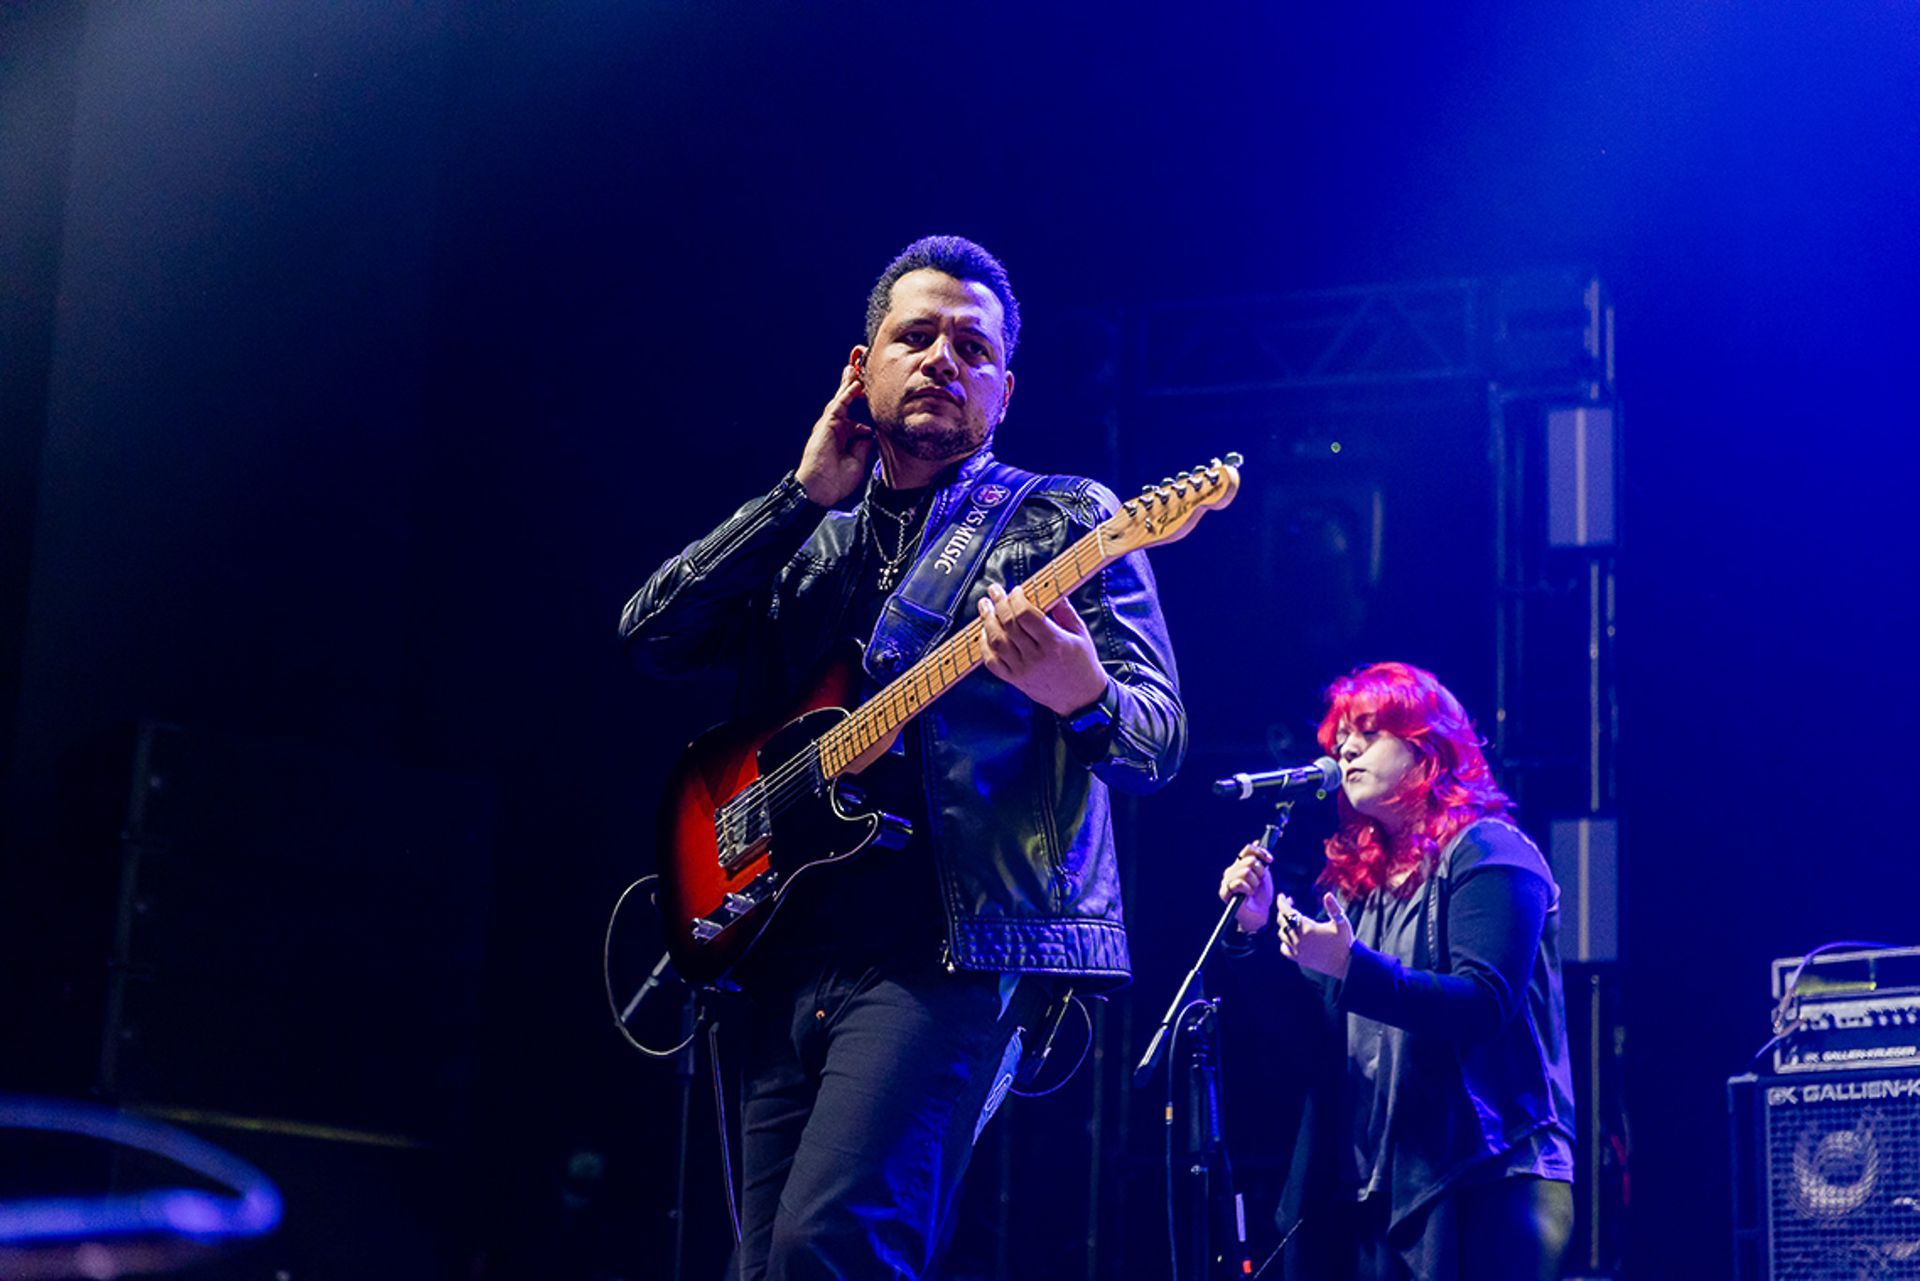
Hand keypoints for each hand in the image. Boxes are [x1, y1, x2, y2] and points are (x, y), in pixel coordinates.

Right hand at [797, 360, 874, 506]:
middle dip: (850, 385)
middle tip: (858, 369)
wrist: (820, 490)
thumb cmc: (836, 481)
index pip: (851, 412)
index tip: (868, 389)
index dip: (858, 399)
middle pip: (844, 401)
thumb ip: (863, 444)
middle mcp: (835, 428)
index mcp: (842, 436)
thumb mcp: (858, 460)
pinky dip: (847, 395)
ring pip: (840, 400)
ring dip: (848, 384)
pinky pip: (838, 407)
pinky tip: (855, 385)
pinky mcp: (826, 426)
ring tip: (856, 369)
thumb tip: (869, 431)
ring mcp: (829, 426)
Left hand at [976, 583, 1107, 715]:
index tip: (1016, 590)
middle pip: (1008, 625)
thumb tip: (1051, 590)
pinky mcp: (1015, 680)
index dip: (1016, 599)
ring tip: (985, 607)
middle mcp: (1036, 657)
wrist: (1081, 698)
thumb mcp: (1080, 633)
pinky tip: (985, 632)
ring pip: (996, 641)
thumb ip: (1065, 611)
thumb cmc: (1082, 664)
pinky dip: (984, 645)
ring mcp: (1023, 670)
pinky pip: (992, 662)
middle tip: (994, 591)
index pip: (1025, 615)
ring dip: (987, 621)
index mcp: (1054, 643)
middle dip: (998, 604)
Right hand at [1218, 843, 1274, 933]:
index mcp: (1240, 864)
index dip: (1260, 852)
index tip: (1270, 860)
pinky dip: (1247, 889)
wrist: (1260, 914)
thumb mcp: (1264, 875)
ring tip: (1253, 889)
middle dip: (1260, 872)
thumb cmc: (1261, 896)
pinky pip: (1237, 883)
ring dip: (1254, 882)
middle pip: (1249, 860)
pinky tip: (1248, 894)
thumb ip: (1260, 860)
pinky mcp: (1224, 892)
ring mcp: (1227, 881)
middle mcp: (1232, 870)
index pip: (1247, 850)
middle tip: (1259, 882)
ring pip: (1244, 872)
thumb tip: (1257, 841)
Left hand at [1277, 891, 1353, 979]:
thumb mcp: (1341, 922)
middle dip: (1283, 911)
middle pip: (1282, 921)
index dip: (1282, 902)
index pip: (1287, 912)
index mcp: (1307, 928)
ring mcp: (1297, 950)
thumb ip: (1333, 907)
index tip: (1282, 896)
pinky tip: (1290, 937)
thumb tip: (1327, 894)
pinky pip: (1284, 948)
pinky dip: (1284, 941)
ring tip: (1291, 919)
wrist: (1346, 964)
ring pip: (1282, 934)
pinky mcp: (1298, 958)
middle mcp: (1298, 939)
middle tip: (1290, 904)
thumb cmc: (1345, 941)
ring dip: (1284, 924)